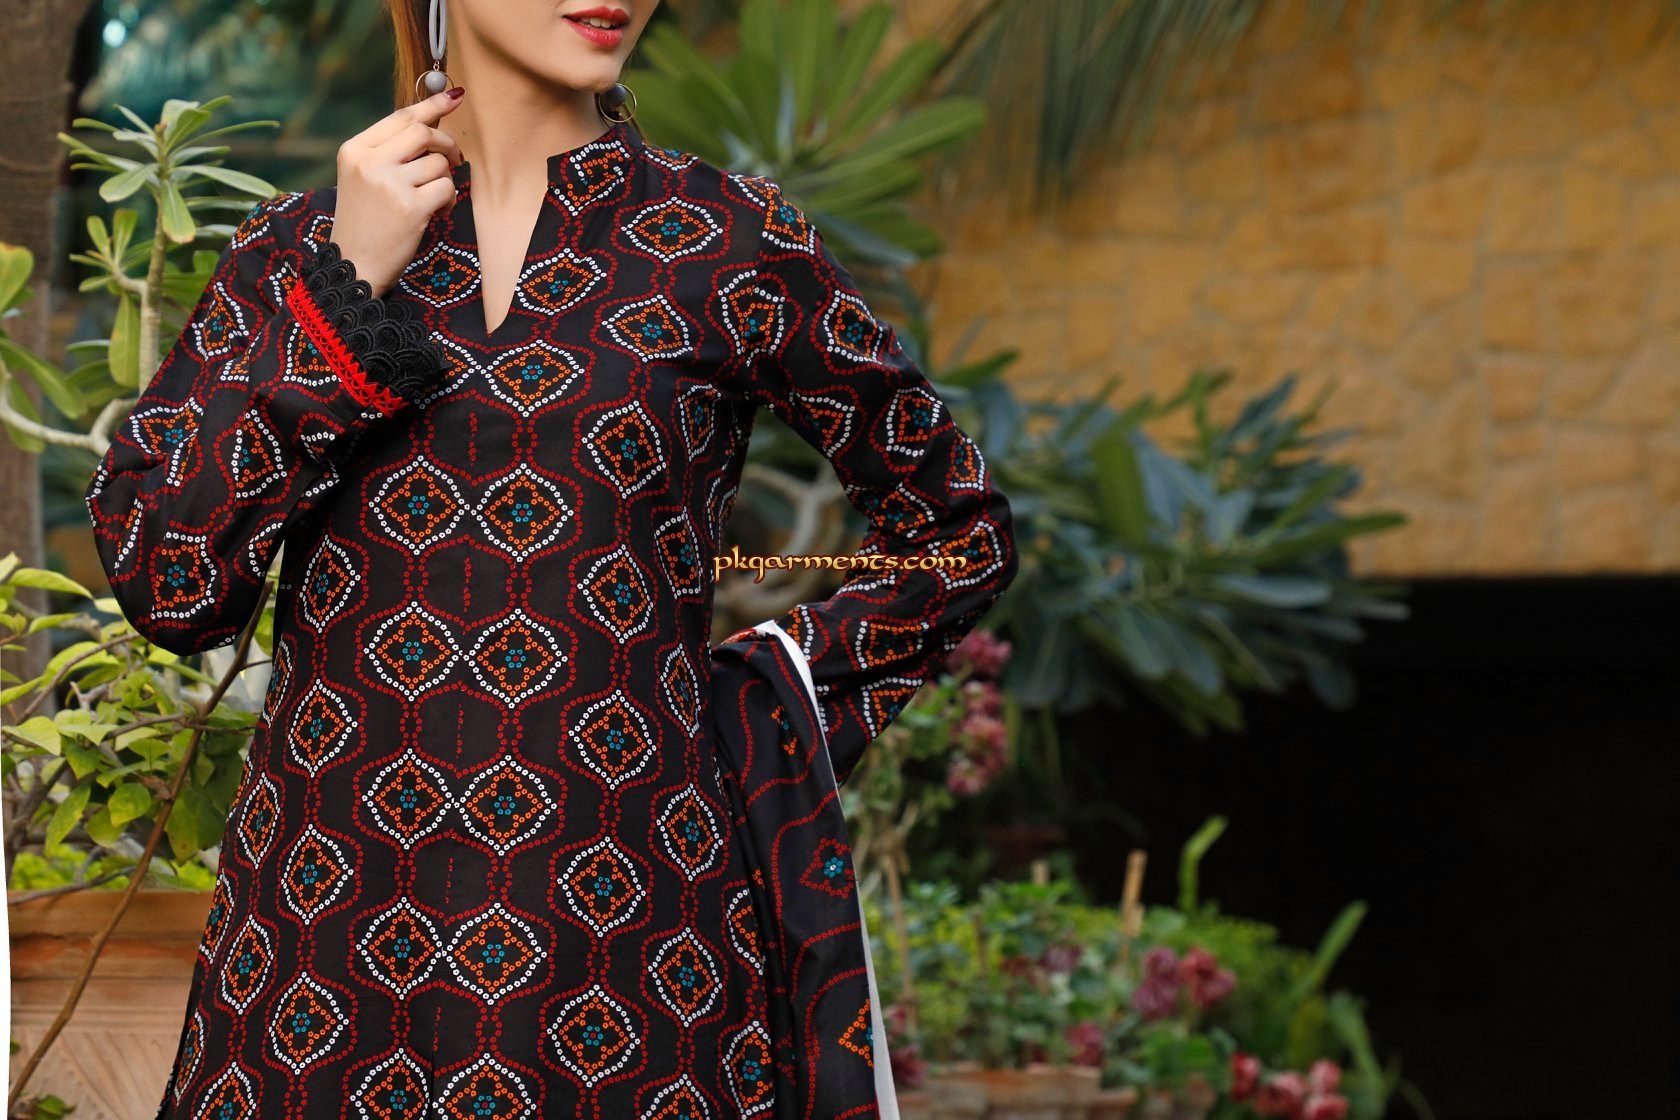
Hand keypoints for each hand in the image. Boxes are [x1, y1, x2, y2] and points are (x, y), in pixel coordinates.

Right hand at [329, 87, 465, 299]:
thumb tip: (430, 121)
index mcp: (354, 150)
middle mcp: (369, 163)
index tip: (454, 96)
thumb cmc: (365, 222)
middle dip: (446, 144)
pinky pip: (446, 188)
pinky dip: (448, 200)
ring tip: (432, 199)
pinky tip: (435, 212)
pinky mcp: (410, 207)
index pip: (400, 117)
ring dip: (445, 180)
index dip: (431, 105)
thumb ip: (390, 151)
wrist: (354, 265)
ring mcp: (389, 184)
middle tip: (453, 160)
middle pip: (423, 132)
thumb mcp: (363, 178)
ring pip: (438, 163)